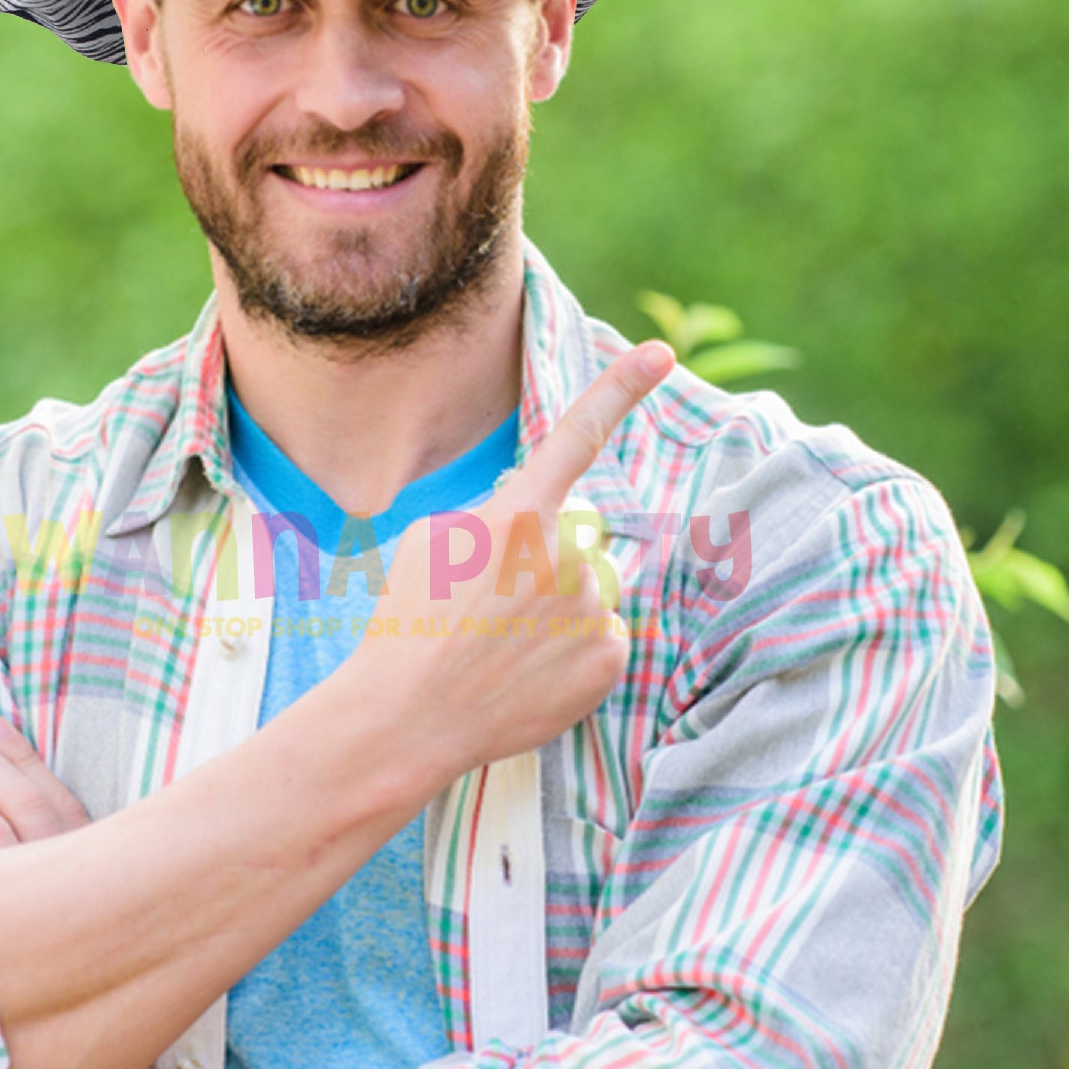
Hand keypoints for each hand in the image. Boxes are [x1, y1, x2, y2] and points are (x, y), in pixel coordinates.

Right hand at [341, 339, 674, 782]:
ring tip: (502, 645)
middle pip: (575, 536)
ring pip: (589, 588)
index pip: (577, 435)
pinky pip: (603, 635)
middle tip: (489, 606)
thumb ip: (494, 516)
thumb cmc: (408, 621)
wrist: (408, 716)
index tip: (660, 352)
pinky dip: (572, 652)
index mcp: (520, 515)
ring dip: (556, 608)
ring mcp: (594, 606)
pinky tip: (527, 672)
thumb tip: (531, 523)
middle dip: (545, 559)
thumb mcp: (432, 540)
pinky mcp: (610, 657)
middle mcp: (568, 552)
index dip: (622, 387)